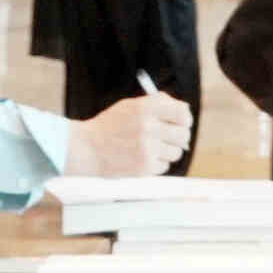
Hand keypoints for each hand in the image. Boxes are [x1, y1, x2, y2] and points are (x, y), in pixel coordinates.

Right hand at [65, 90, 192, 176]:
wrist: (87, 149)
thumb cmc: (110, 126)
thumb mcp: (130, 106)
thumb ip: (157, 104)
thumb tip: (186, 110)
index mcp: (146, 108)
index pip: (182, 113)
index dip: (185, 119)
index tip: (181, 122)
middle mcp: (148, 127)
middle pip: (184, 134)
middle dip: (180, 137)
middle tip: (171, 138)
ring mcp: (147, 148)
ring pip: (176, 152)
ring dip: (168, 151)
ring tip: (152, 148)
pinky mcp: (145, 167)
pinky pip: (165, 166)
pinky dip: (157, 164)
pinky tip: (142, 158)